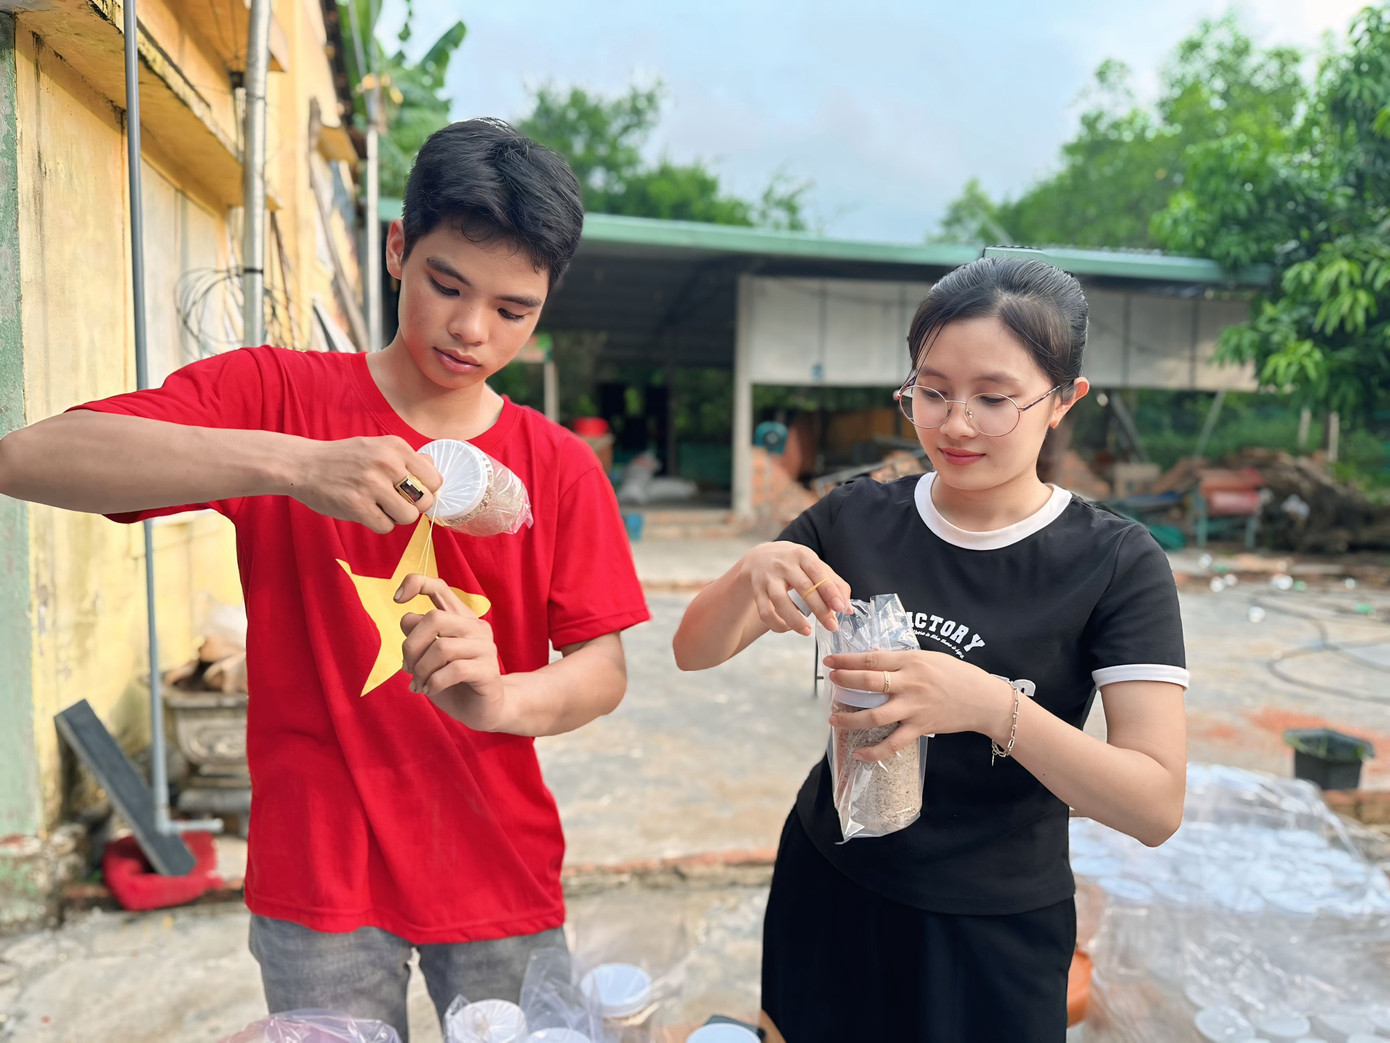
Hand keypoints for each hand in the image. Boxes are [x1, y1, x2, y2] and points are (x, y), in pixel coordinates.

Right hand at [290, 436, 442, 533]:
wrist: (304, 465)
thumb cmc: (345, 459)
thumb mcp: (378, 447)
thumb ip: (408, 459)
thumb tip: (433, 469)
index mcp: (396, 447)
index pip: (435, 479)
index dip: (426, 490)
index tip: (412, 492)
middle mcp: (387, 463)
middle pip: (425, 501)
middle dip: (413, 507)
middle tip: (395, 502)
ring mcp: (372, 485)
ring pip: (408, 517)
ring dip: (396, 517)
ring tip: (380, 507)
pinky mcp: (357, 506)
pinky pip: (386, 527)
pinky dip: (379, 524)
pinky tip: (366, 511)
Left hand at [396, 574, 509, 730]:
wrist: (483, 709)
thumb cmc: (452, 681)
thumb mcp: (428, 657)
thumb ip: (419, 636)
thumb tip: (407, 619)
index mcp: (460, 617)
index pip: (439, 586)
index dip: (415, 584)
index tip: (396, 599)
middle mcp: (475, 627)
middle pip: (434, 619)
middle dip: (411, 646)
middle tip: (407, 668)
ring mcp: (485, 648)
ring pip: (442, 647)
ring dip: (421, 670)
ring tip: (419, 684)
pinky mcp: (488, 671)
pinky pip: (453, 670)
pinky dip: (434, 683)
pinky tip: (431, 690)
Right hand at [736, 542, 851, 636]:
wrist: (759, 557)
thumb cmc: (794, 564)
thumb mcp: (813, 565)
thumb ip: (833, 583)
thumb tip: (848, 608)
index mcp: (803, 555)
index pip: (818, 572)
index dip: (830, 590)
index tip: (840, 607)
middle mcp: (784, 564)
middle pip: (804, 588)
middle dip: (819, 609)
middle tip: (831, 626)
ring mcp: (768, 577)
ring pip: (780, 600)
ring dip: (795, 619)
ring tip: (808, 631)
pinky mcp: (757, 590)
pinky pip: (765, 611)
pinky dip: (776, 623)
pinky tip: (787, 628)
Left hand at [824, 649, 1014, 761]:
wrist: (983, 700)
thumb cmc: (957, 674)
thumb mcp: (928, 657)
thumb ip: (900, 658)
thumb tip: (872, 656)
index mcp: (910, 661)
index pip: (871, 659)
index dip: (847, 660)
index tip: (830, 660)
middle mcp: (909, 683)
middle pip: (868, 683)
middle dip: (844, 682)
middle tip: (830, 682)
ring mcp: (913, 708)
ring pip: (874, 715)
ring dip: (849, 719)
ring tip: (833, 719)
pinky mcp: (920, 728)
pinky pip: (892, 743)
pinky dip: (873, 751)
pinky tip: (858, 753)